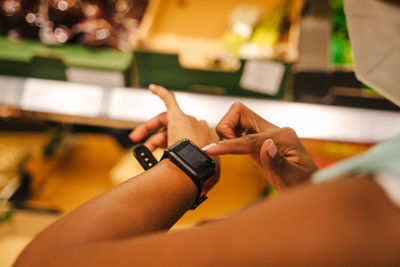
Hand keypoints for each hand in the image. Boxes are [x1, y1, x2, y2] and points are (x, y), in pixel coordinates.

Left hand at [129, 85, 219, 191]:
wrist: (197, 166)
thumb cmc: (200, 173)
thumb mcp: (201, 176)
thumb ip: (198, 176)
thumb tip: (198, 189)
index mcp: (205, 140)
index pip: (185, 139)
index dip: (170, 147)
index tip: (161, 155)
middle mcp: (198, 128)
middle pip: (173, 130)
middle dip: (156, 139)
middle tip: (143, 148)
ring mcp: (189, 121)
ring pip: (165, 121)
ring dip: (149, 128)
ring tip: (136, 137)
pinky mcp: (178, 116)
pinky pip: (170, 100)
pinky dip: (161, 93)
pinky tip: (152, 88)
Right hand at [202, 102, 316, 190]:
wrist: (309, 186)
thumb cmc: (304, 184)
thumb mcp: (293, 178)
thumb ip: (277, 162)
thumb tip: (266, 145)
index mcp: (283, 137)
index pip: (248, 138)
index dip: (227, 144)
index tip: (210, 149)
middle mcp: (274, 131)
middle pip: (240, 113)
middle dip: (226, 128)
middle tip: (225, 148)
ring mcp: (267, 134)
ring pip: (237, 120)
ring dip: (227, 133)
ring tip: (228, 152)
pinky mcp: (261, 141)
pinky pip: (240, 132)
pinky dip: (230, 139)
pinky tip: (231, 151)